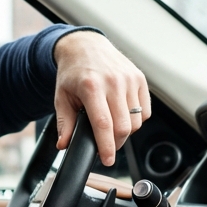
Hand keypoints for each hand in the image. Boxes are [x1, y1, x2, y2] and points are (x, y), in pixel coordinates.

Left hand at [52, 30, 150, 166]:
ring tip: (112, 127)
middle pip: (123, 126)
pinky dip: (136, 120)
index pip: (103, 124)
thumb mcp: (61, 97)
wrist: (86, 46)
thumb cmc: (73, 73)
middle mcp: (113, 82)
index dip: (106, 146)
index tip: (107, 159)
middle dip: (116, 143)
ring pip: (136, 121)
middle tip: (106, 145)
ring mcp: (129, 79)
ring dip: (126, 132)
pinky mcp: (140, 79)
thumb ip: (64, 123)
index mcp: (91, 86)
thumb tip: (64, 145)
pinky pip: (145, 111)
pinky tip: (122, 115)